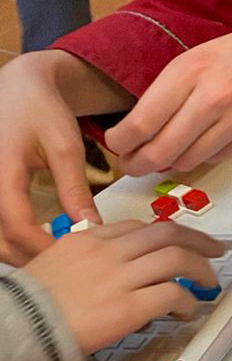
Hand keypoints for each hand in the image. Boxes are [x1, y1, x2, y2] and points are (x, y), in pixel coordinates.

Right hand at [0, 52, 103, 264]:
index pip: (17, 226)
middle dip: (31, 259)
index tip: (73, 262)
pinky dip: (11, 240)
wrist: (16, 88)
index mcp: (0, 172)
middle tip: (68, 272)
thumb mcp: (64, 146)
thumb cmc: (39, 110)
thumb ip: (75, 188)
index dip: (44, 248)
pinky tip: (37, 243)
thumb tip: (93, 227)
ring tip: (56, 261)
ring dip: (19, 253)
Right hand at [19, 220, 224, 352]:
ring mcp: (121, 277)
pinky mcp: (130, 306)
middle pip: (166, 233)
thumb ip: (85, 259)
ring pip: (177, 258)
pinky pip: (173, 294)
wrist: (20, 327)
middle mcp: (108, 252)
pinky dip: (187, 301)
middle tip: (213, 250)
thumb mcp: (54, 265)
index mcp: (87, 239)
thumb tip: (113, 269)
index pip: (136, 227)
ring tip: (208, 282)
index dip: (164, 234)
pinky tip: (186, 311)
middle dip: (198, 240)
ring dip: (201, 269)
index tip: (177, 243)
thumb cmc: (31, 304)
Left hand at [104, 2, 231, 175]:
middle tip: (133, 166)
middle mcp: (213, 97)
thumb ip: (180, 87)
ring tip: (166, 159)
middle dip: (139, 164)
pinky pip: (221, 157)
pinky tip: (205, 147)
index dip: (121, 143)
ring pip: (189, 159)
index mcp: (192, 69)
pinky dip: (207, 157)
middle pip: (161, 149)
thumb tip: (150, 123)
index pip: (141, 121)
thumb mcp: (209, 54)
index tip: (116, 146)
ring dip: (173, 163)